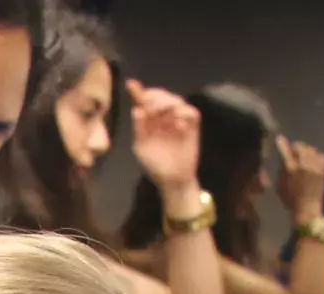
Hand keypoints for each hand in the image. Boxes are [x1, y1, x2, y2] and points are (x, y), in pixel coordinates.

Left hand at [126, 82, 200, 198]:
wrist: (172, 179)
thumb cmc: (155, 165)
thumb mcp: (141, 148)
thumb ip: (139, 129)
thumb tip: (136, 110)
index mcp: (150, 120)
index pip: (145, 101)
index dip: (139, 92)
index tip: (131, 84)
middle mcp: (164, 117)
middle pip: (161, 96)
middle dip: (155, 97)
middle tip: (151, 107)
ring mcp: (179, 120)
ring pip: (177, 100)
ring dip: (168, 103)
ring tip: (161, 113)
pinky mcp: (192, 127)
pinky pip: (192, 113)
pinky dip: (184, 113)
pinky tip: (177, 122)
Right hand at [279, 139, 323, 221]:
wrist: (308, 208)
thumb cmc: (291, 198)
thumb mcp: (280, 184)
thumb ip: (281, 167)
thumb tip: (283, 153)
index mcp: (290, 168)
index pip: (285, 150)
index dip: (282, 144)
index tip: (279, 139)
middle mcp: (304, 164)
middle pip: (300, 146)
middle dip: (296, 149)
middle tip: (293, 156)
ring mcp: (315, 165)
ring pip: (310, 149)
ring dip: (306, 152)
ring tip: (303, 161)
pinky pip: (320, 155)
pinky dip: (316, 157)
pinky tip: (313, 163)